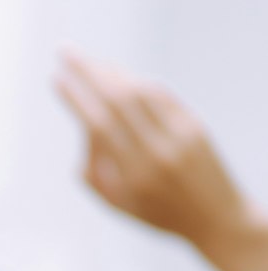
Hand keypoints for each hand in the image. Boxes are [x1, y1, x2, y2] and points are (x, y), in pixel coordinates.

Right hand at [55, 52, 259, 248]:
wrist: (215, 219)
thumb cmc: (157, 212)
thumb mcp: (115, 201)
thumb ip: (91, 167)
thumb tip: (83, 122)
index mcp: (133, 174)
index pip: (98, 124)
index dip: (75, 97)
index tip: (56, 78)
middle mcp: (158, 151)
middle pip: (118, 98)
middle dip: (88, 70)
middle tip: (65, 51)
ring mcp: (180, 135)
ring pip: (140, 90)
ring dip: (112, 71)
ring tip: (90, 63)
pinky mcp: (195, 124)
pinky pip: (161, 94)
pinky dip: (137, 82)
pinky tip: (121, 77)